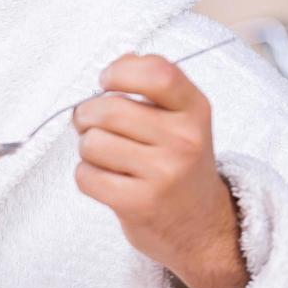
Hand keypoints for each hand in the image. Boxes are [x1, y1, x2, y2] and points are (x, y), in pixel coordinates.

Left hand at [72, 53, 246, 287]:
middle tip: (93, 125)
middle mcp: (184, 139)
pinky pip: (86, 176)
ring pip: (92, 143)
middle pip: (109, 108)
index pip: (157, 72)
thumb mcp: (180, 119)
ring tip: (108, 158)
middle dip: (87, 115)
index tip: (107, 82)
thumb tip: (118, 61)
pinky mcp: (139, 204)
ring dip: (88, 150)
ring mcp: (163, 173)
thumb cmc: (178, 163)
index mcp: (195, 110)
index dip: (120, 71)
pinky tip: (107, 180)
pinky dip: (87, 176)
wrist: (201, 226)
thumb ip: (151, 86)